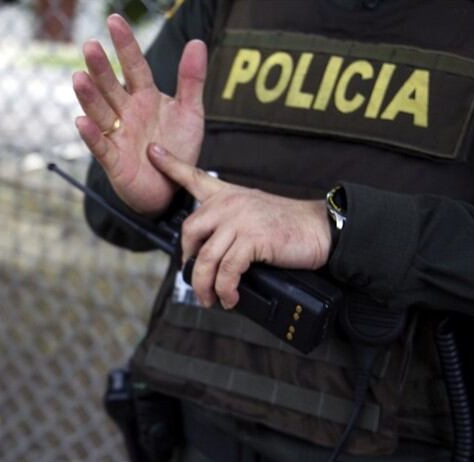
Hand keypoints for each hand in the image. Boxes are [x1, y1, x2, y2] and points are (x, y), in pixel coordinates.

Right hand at [73, 14, 206, 216]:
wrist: (171, 190)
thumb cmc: (177, 148)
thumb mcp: (191, 112)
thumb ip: (192, 80)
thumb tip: (196, 42)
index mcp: (144, 97)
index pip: (134, 66)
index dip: (125, 44)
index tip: (114, 21)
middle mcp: (126, 112)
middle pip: (111, 86)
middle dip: (101, 68)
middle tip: (91, 46)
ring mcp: (117, 135)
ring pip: (100, 112)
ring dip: (90, 97)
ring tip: (79, 78)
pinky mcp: (114, 161)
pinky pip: (101, 146)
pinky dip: (91, 135)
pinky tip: (81, 121)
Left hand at [147, 144, 331, 308]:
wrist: (321, 229)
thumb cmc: (288, 226)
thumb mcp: (253, 213)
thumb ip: (229, 222)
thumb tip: (208, 254)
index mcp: (227, 194)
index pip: (193, 176)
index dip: (170, 164)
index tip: (152, 151)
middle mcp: (229, 202)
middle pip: (190, 232)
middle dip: (189, 263)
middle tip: (197, 281)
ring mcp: (240, 219)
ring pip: (206, 257)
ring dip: (205, 285)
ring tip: (211, 299)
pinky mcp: (253, 238)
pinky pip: (227, 269)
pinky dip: (226, 289)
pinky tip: (230, 297)